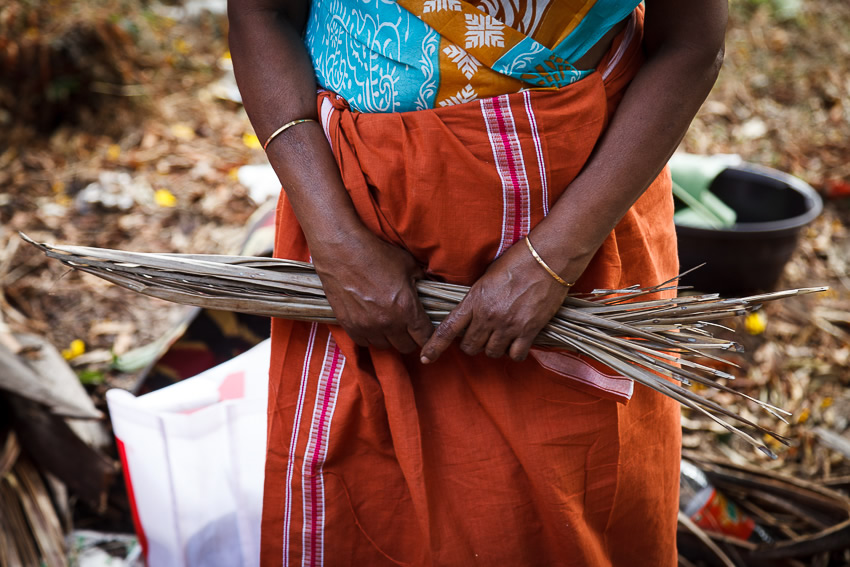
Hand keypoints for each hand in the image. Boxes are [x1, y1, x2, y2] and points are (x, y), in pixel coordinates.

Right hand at [311, 233, 432, 352]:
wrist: (342, 251)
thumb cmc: (376, 255)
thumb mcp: (408, 265)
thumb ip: (420, 281)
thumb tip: (428, 288)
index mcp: (407, 309)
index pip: (426, 337)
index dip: (428, 336)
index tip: (426, 331)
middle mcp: (389, 323)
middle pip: (406, 347)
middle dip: (410, 338)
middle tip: (407, 327)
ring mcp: (368, 326)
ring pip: (385, 346)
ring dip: (389, 337)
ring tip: (387, 323)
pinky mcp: (350, 325)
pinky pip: (364, 342)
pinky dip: (370, 335)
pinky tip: (371, 323)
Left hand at [420, 239, 570, 363]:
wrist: (547, 259)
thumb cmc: (517, 262)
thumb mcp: (486, 277)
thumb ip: (476, 299)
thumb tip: (470, 314)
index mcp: (474, 300)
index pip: (448, 329)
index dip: (434, 346)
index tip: (425, 358)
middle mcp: (488, 316)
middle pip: (470, 346)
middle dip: (472, 343)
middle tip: (481, 334)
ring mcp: (508, 325)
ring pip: (491, 352)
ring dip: (494, 347)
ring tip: (501, 335)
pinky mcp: (528, 330)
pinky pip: (515, 354)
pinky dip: (514, 352)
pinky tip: (517, 341)